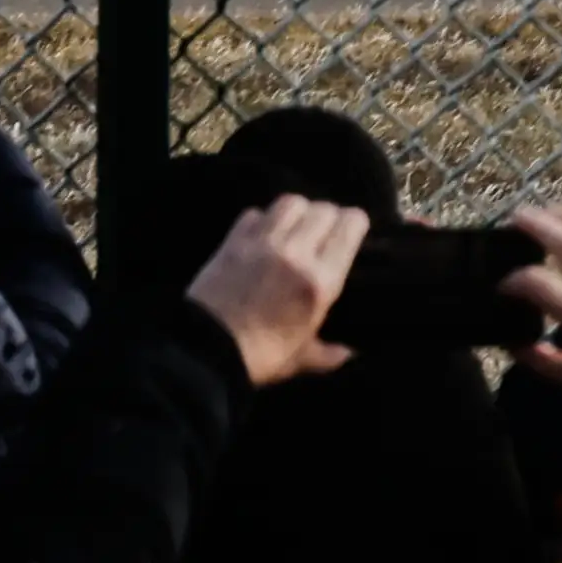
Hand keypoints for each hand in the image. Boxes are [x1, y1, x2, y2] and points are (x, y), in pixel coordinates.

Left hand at [188, 198, 365, 390]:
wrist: (206, 349)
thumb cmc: (260, 357)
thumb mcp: (301, 360)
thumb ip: (329, 354)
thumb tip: (350, 354)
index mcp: (320, 282)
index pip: (348, 228)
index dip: (356, 221)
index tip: (355, 227)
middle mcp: (295, 253)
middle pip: (321, 209)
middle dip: (329, 215)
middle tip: (327, 228)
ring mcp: (261, 242)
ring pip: (289, 203)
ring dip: (299, 210)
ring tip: (298, 224)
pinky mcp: (232, 240)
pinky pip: (254, 213)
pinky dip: (263, 217)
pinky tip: (264, 232)